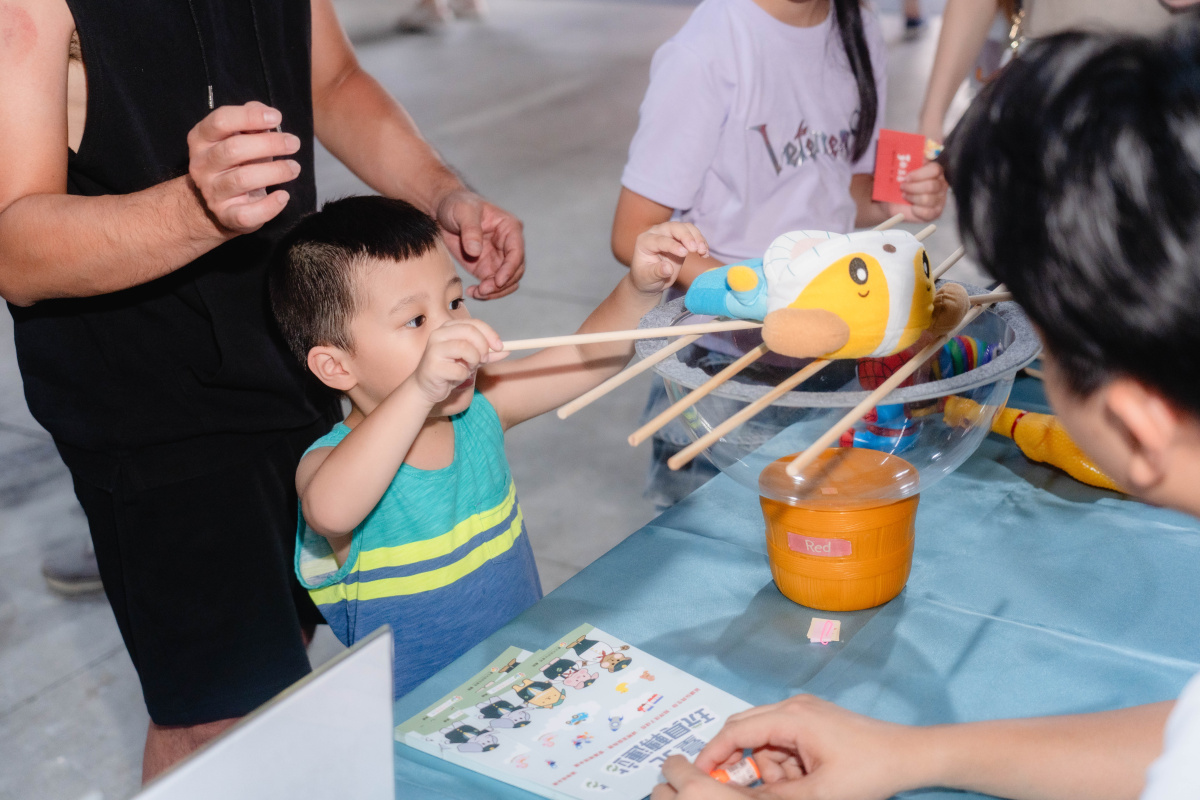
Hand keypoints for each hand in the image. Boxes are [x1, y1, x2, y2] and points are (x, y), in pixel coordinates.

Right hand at [187, 101, 301, 233]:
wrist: (221, 202)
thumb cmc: (237, 162)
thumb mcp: (240, 136)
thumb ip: (250, 121)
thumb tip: (265, 112)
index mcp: (201, 139)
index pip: (221, 121)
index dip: (250, 117)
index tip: (277, 117)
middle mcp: (202, 165)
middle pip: (234, 149)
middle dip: (269, 144)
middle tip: (294, 143)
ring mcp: (212, 192)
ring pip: (243, 179)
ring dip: (275, 171)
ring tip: (294, 167)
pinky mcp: (226, 215)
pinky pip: (247, 214)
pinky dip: (269, 206)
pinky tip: (283, 196)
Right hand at [408, 319, 504, 405]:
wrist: (427, 388)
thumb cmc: (449, 370)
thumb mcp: (472, 360)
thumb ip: (488, 354)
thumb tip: (506, 350)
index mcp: (449, 328)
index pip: (474, 323)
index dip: (490, 334)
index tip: (500, 347)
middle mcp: (439, 334)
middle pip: (470, 332)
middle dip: (483, 346)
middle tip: (484, 359)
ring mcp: (434, 349)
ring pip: (465, 348)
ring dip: (473, 361)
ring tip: (468, 368)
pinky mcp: (432, 366)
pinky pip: (459, 370)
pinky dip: (463, 376)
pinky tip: (456, 378)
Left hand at [435, 190, 525, 300]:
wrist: (443, 211)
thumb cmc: (457, 204)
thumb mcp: (463, 211)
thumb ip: (470, 230)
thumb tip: (476, 251)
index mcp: (509, 228)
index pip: (517, 252)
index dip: (510, 269)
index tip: (497, 281)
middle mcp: (508, 245)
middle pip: (515, 271)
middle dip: (501, 284)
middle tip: (482, 290)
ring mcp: (498, 258)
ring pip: (507, 282)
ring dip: (495, 292)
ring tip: (476, 293)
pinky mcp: (487, 268)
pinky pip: (493, 286)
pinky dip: (486, 293)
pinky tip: (472, 292)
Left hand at [629, 222, 707, 294]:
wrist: (651, 279)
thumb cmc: (646, 278)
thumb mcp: (648, 278)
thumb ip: (656, 272)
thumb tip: (668, 268)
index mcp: (645, 241)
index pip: (660, 240)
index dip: (673, 245)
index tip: (685, 253)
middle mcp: (656, 233)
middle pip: (674, 227)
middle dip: (687, 236)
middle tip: (696, 249)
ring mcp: (669, 234)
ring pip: (685, 227)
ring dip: (697, 237)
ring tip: (703, 251)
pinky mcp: (680, 238)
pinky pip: (692, 234)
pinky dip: (701, 242)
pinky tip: (705, 254)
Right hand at [656, 695, 920, 799]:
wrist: (911, 756)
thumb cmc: (870, 770)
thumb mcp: (819, 793)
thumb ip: (775, 796)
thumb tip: (739, 799)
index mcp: (791, 716)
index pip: (736, 731)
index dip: (712, 754)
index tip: (697, 776)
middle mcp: (793, 706)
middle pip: (745, 729)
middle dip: (739, 762)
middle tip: (738, 790)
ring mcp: (805, 712)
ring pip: (764, 739)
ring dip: (767, 767)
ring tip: (795, 790)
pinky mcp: (815, 722)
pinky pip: (783, 742)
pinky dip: (783, 764)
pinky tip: (802, 782)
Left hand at [886, 160, 947, 222]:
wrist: (890, 200)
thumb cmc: (899, 181)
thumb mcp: (903, 164)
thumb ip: (915, 154)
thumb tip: (930, 142)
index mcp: (936, 169)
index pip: (936, 169)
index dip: (919, 174)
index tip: (907, 177)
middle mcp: (942, 183)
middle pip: (932, 185)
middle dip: (913, 187)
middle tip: (903, 187)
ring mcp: (940, 198)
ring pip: (928, 199)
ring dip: (912, 197)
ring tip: (905, 195)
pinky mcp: (936, 212)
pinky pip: (928, 212)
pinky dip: (916, 210)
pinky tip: (912, 207)